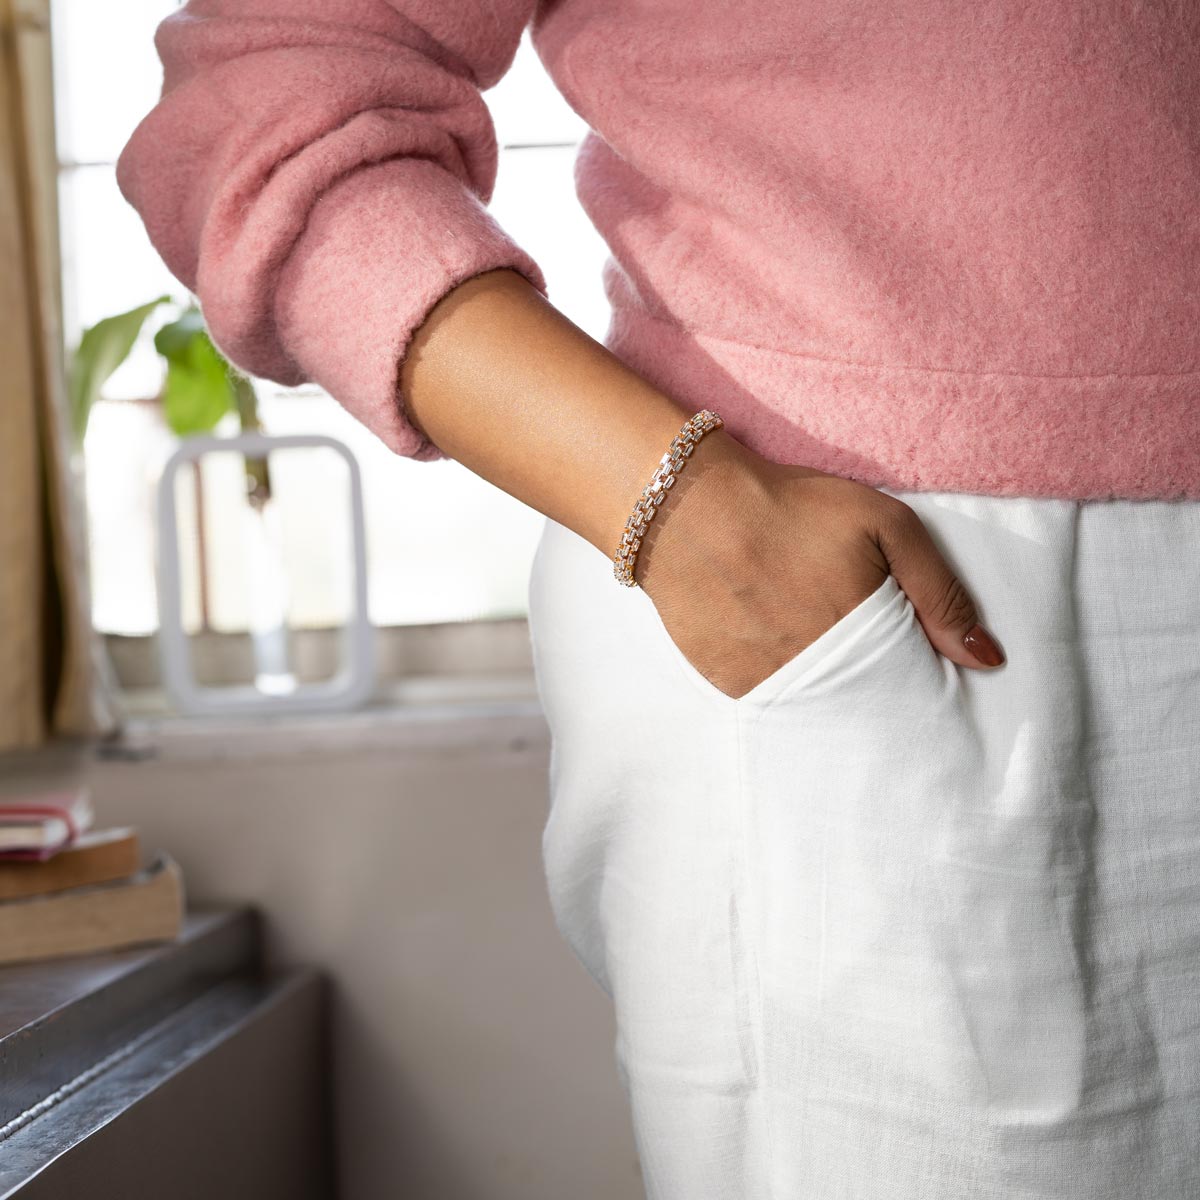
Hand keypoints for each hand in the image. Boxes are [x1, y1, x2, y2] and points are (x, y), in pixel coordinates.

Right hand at [636, 431, 1005, 700]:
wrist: (688, 506)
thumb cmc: (790, 507)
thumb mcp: (884, 525)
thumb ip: (940, 592)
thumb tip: (989, 659)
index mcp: (866, 637)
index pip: (911, 688)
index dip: (917, 680)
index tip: (920, 677)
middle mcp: (822, 674)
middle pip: (867, 707)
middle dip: (875, 692)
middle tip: (862, 656)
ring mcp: (772, 685)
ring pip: (819, 710)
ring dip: (828, 691)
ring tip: (817, 650)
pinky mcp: (730, 686)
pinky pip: (772, 702)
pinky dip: (784, 686)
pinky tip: (777, 650)